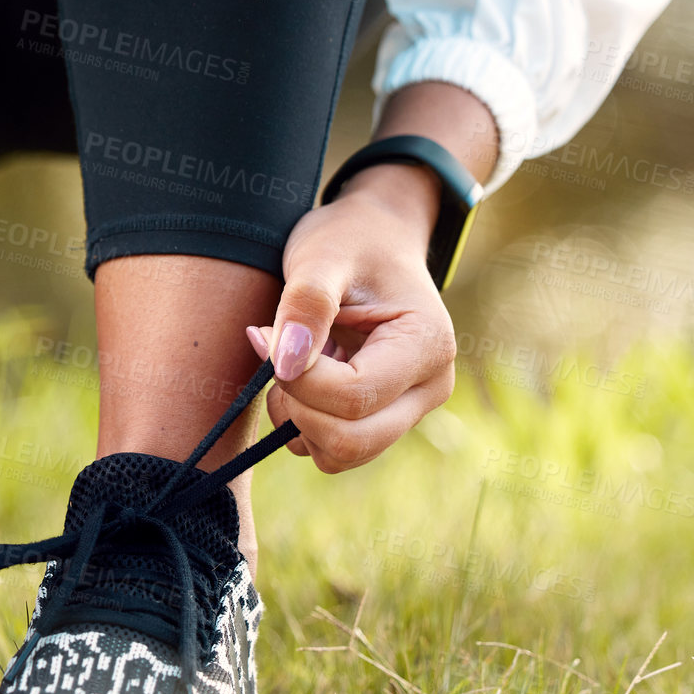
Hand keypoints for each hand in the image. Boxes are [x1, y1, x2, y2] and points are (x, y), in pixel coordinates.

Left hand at [247, 162, 457, 471]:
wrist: (372, 238)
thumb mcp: (322, 256)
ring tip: (292, 359)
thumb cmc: (349, 240)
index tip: (265, 334)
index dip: (298, 378)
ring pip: (339, 455)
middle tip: (276, 354)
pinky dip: (302, 423)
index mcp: (427, 346)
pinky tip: (303, 373)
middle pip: (352, 442)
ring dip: (297, 418)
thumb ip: (306, 303)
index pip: (354, 397)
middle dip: (297, 407)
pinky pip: (332, 450)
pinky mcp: (381, 421)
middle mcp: (428, 388)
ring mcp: (407, 411)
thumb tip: (287, 363)